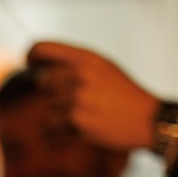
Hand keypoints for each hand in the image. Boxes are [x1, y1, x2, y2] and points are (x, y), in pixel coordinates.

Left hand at [26, 40, 159, 152]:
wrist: (147, 119)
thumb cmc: (121, 93)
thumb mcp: (102, 68)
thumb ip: (72, 64)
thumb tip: (36, 72)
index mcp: (85, 57)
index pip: (41, 48)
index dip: (31, 55)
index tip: (31, 65)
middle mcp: (79, 74)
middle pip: (43, 82)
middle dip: (55, 93)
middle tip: (80, 99)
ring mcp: (76, 97)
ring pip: (48, 106)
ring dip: (62, 113)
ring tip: (88, 112)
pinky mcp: (75, 120)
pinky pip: (54, 125)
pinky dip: (66, 128)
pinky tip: (87, 125)